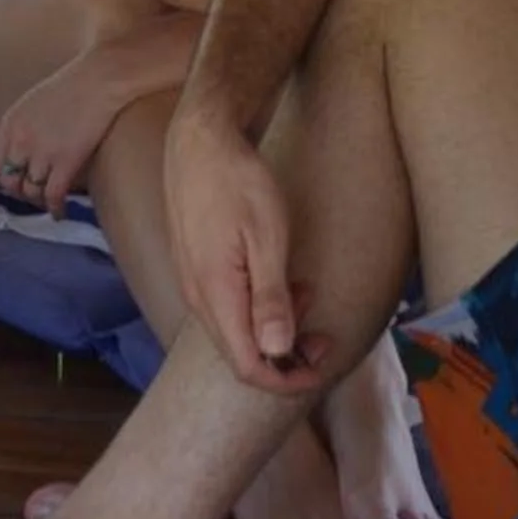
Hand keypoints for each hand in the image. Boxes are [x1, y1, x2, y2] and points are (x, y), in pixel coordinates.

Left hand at [0, 52, 125, 217]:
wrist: (100, 78)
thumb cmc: (75, 84)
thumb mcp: (35, 101)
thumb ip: (24, 126)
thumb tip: (25, 149)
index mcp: (11, 123)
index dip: (3, 178)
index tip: (15, 181)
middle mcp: (21, 140)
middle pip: (10, 181)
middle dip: (20, 192)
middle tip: (33, 194)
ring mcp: (42, 153)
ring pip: (31, 192)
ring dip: (39, 200)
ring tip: (48, 202)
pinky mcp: (66, 162)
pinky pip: (53, 196)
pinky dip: (55, 209)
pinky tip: (60, 212)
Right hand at [162, 100, 326, 395]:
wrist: (199, 140)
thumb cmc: (237, 182)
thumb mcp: (267, 237)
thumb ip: (270, 298)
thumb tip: (277, 351)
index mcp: (215, 294)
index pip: (248, 366)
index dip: (286, 378)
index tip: (321, 366)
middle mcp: (197, 297)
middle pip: (239, 354)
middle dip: (285, 356)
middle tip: (324, 336)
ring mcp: (192, 282)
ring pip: (234, 330)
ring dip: (274, 328)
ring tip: (308, 295)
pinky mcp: (194, 267)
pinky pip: (226, 306)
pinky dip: (258, 308)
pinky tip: (281, 280)